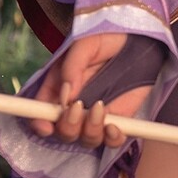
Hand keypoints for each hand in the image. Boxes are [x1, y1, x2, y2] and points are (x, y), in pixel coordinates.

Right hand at [29, 32, 153, 147]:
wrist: (139, 37)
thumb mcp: (85, 44)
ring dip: (89, 131)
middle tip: (77, 108)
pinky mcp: (119, 119)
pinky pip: (112, 140)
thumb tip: (65, 96)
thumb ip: (73, 67)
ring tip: (100, 108)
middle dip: (67, 127)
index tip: (46, 125)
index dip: (39, 124)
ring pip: (86, 139)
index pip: (40, 114)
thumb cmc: (107, 36)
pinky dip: (112, 139)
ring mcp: (96, 116)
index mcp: (58, 88)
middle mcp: (74, 107)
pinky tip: (114, 127)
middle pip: (62, 133)